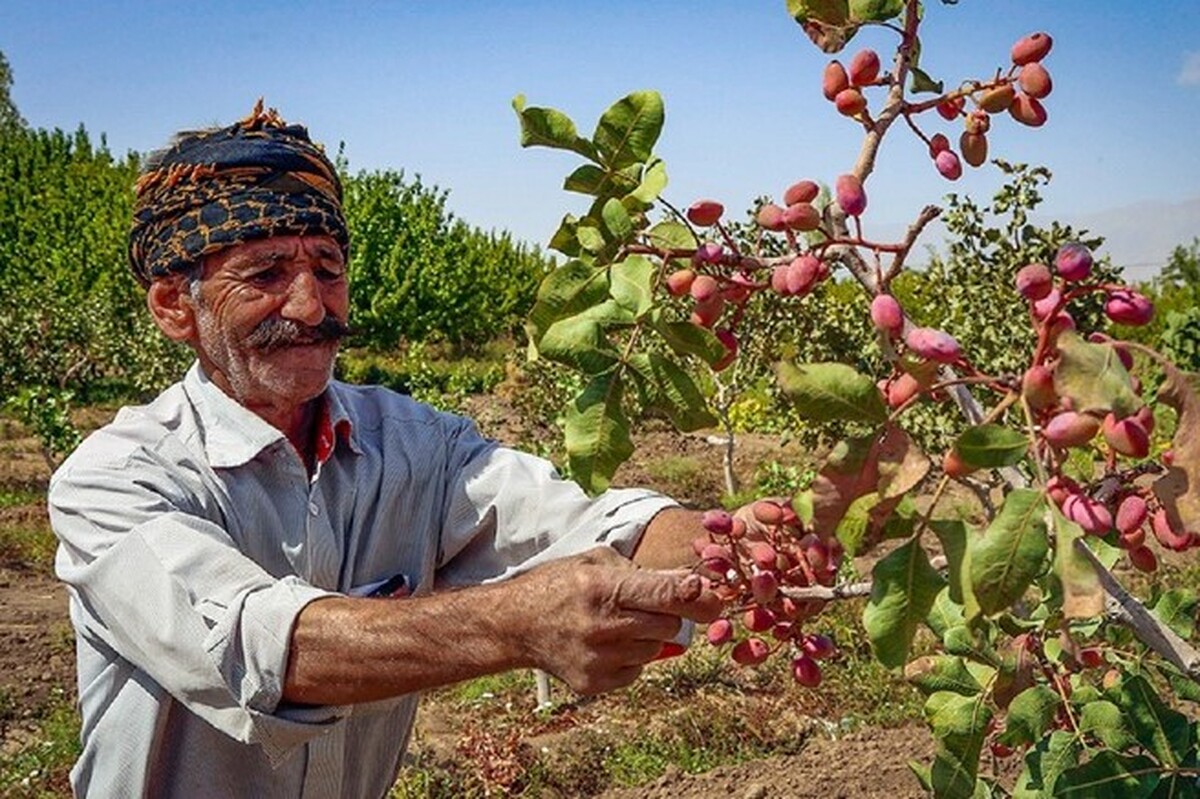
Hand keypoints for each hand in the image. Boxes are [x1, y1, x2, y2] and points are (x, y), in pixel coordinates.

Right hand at [500, 546, 721, 694]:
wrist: (515, 624)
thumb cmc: (561, 586)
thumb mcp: (595, 562)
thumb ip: (642, 573)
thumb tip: (692, 586)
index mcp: (602, 587)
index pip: (662, 595)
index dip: (694, 596)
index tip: (712, 596)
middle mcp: (601, 625)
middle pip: (668, 626)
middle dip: (667, 615)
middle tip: (646, 606)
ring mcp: (598, 659)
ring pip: (656, 650)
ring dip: (648, 637)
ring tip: (617, 624)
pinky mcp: (594, 683)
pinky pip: (638, 670)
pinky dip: (632, 658)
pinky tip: (606, 644)